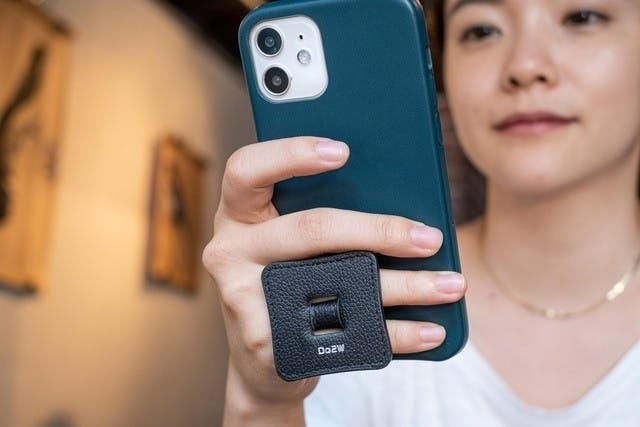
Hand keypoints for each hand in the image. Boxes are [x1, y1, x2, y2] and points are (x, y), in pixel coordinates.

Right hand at [203, 136, 465, 422]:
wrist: (263, 360)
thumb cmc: (287, 281)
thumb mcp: (290, 242)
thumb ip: (321, 213)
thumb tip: (401, 194)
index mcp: (239, 215)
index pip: (246, 169)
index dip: (291, 154)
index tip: (343, 151)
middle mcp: (231, 251)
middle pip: (311, 228)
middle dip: (379, 231)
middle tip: (428, 238)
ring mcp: (244, 300)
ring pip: (337, 284)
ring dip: (405, 287)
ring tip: (451, 284)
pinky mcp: (268, 344)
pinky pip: (343, 334)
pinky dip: (396, 335)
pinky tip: (431, 331)